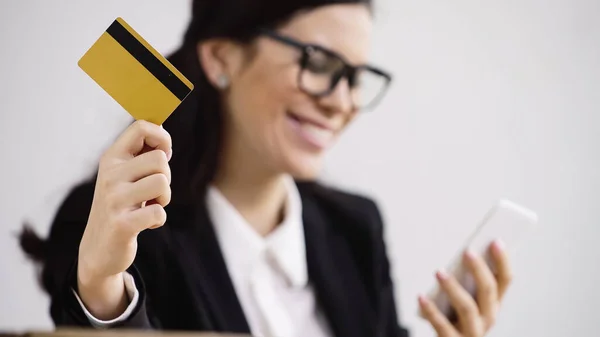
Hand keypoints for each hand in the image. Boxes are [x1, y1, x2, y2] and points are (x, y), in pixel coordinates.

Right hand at [77, 120, 171, 319]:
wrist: (98, 249)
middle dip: (166, 177)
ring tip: (150, 206)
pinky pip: (159, 212)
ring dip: (164, 198)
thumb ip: (139, 154)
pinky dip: (158, 220)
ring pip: (162, 182)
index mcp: (111, 159)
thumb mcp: (124, 175)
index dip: (162, 137)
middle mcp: (109, 176)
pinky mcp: (122, 224)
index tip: (164, 154)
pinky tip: (145, 224)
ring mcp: (114, 200)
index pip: (140, 127)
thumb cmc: (120, 206)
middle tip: (153, 192)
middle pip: (160, 159)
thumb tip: (161, 128)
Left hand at [419, 240, 511, 336]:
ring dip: (453, 287)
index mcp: (493, 303)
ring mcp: (472, 332)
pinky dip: (431, 310)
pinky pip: (442, 326)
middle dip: (479, 270)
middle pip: (488, 291)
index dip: (502, 260)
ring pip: (467, 308)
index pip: (505, 280)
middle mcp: (488, 318)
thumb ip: (464, 278)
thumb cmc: (454, 314)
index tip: (496, 241)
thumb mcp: (464, 296)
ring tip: (439, 272)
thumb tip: (459, 253)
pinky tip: (421, 297)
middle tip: (467, 251)